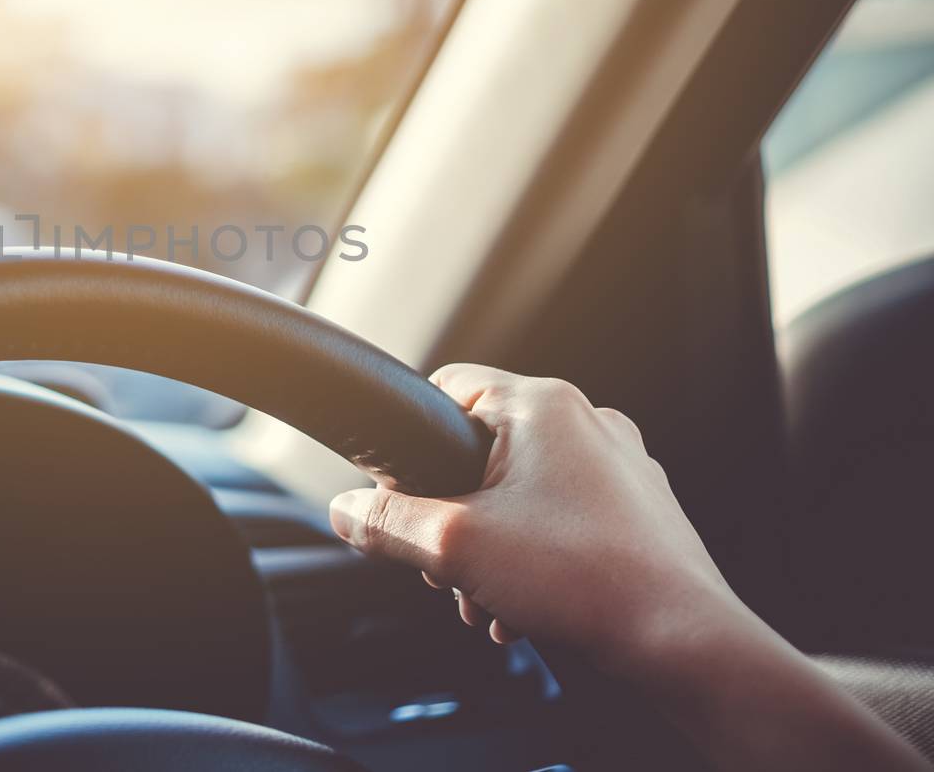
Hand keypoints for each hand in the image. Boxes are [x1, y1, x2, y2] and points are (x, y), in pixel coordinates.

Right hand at [329, 363, 742, 673]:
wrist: (681, 643)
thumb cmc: (583, 582)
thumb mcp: (452, 547)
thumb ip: (386, 522)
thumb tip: (347, 511)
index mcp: (543, 406)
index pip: (448, 386)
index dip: (412, 442)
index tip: (402, 494)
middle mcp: (588, 423)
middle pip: (483, 449)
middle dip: (453, 513)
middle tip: (448, 563)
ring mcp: (620, 466)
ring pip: (523, 490)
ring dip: (492, 544)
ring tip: (489, 596)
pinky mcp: (639, 510)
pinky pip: (564, 518)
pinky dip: (535, 556)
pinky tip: (526, 605)